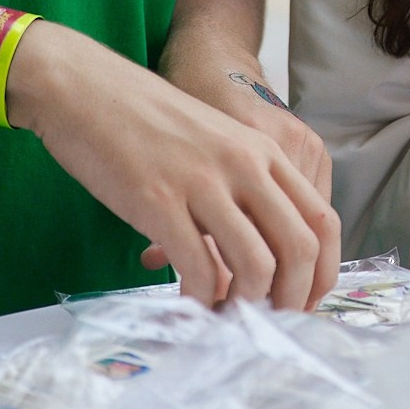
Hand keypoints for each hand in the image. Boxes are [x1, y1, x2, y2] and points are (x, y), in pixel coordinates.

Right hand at [12, 22, 340, 310]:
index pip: (322, 221)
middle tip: (267, 320)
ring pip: (256, 264)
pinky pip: (197, 267)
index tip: (303, 302)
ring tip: (226, 316)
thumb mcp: (216, 143)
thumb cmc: (148, 122)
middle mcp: (244, 164)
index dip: (322, 272)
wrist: (87, 88)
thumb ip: (244, 190)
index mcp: (264, 150)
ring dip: (246, 305)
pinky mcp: (159, 200)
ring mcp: (203, 181)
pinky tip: (188, 304)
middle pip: (299, 249)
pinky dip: (200, 299)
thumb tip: (260, 258)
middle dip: (291, 299)